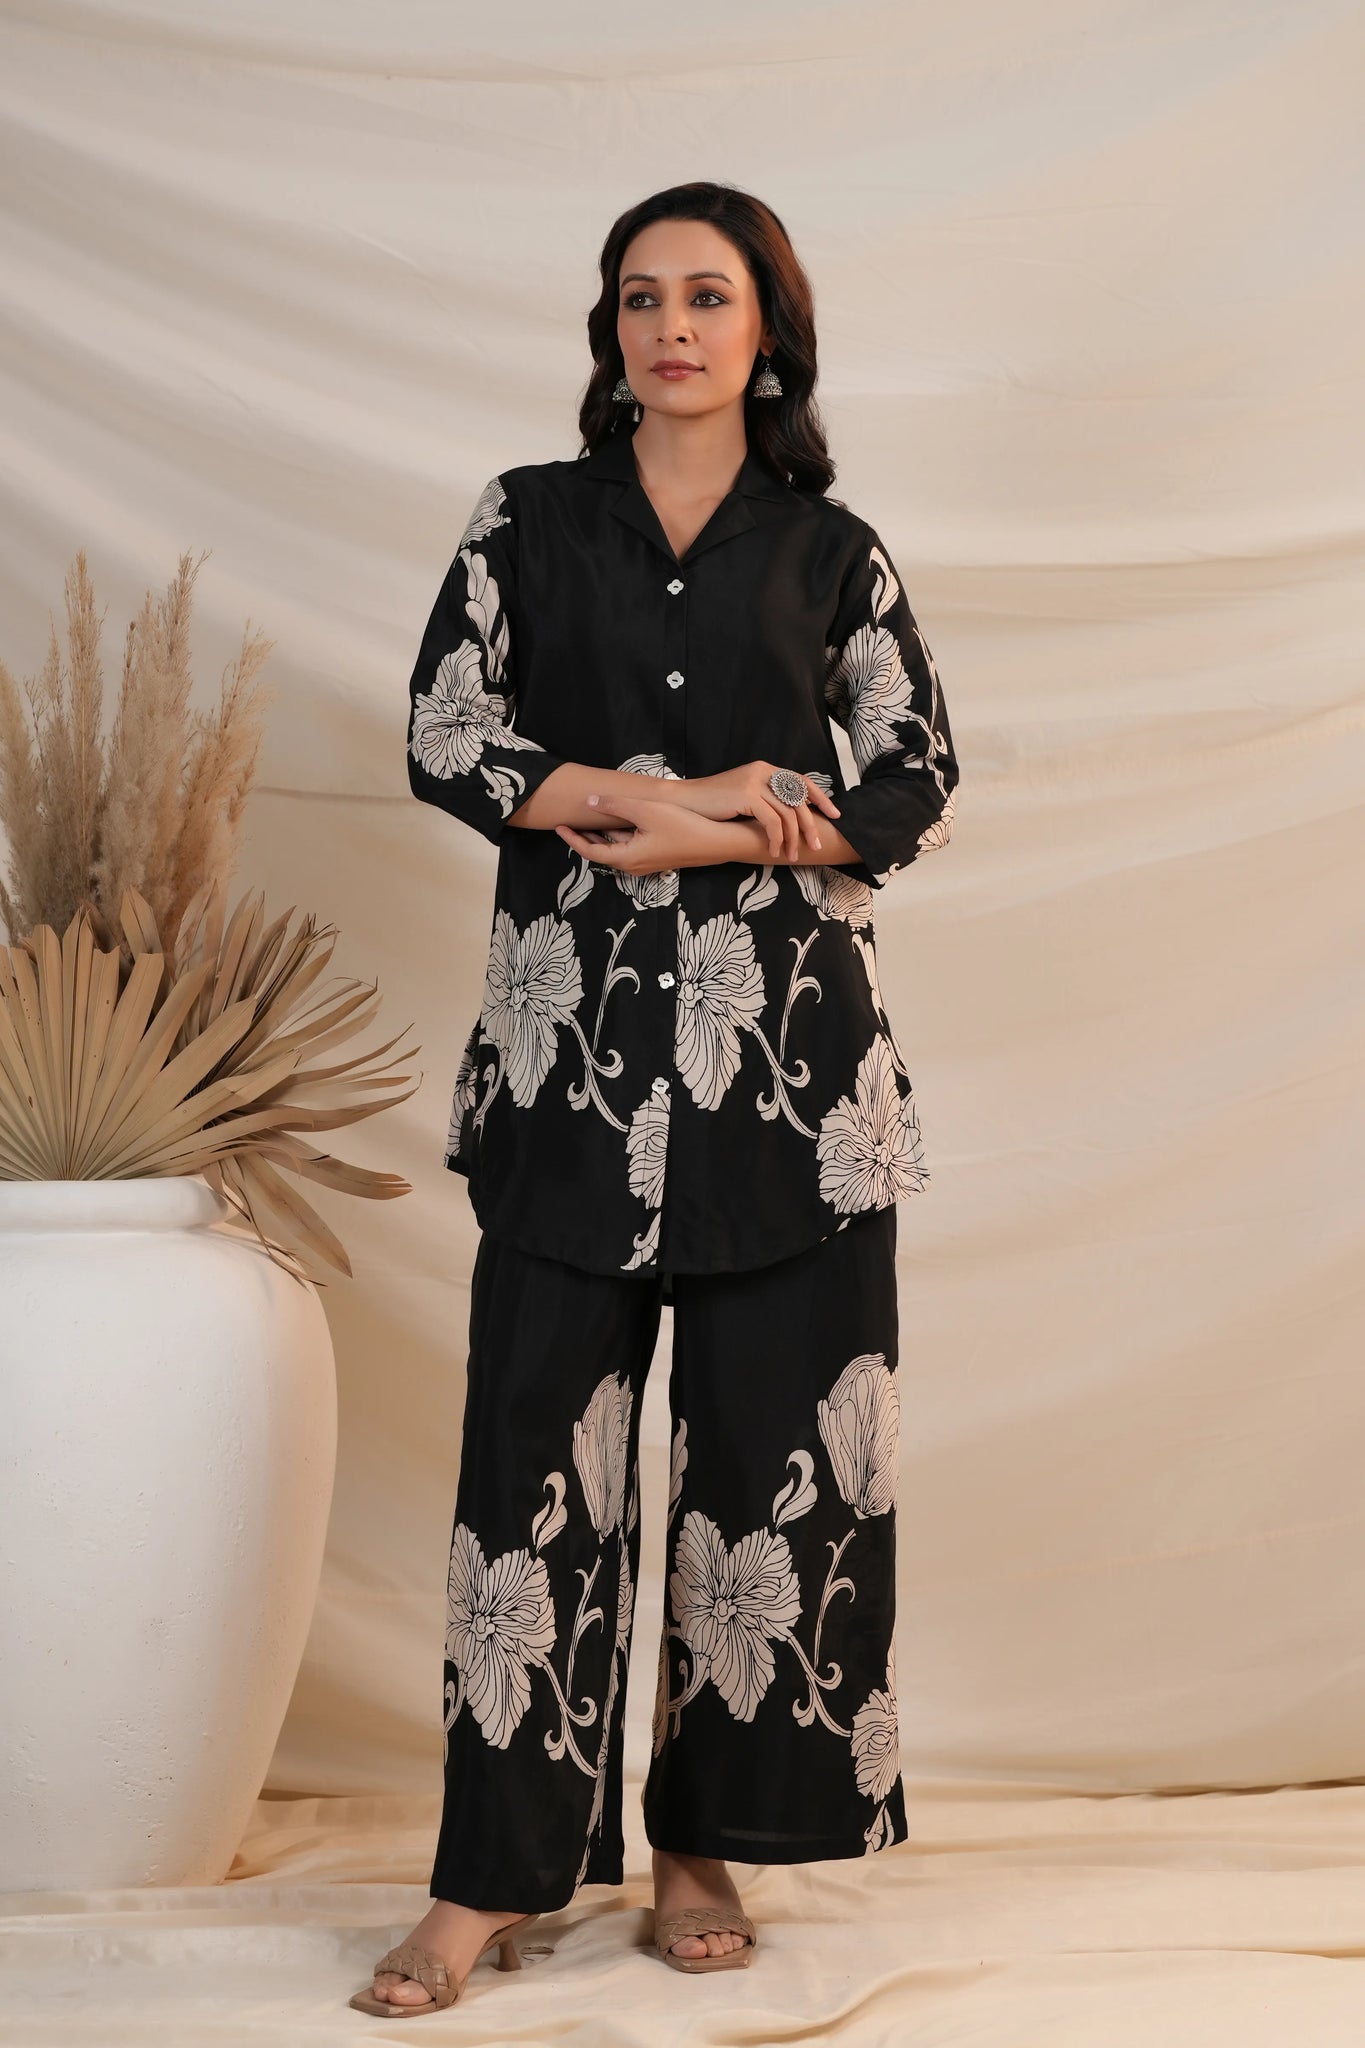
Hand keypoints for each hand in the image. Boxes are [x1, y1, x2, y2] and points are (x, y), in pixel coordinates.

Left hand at [556, 793, 746, 874]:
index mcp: (627, 858)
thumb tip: (590, 801)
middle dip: (583, 838)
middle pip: (601, 853)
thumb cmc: (683, 826)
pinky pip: (630, 847)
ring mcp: (646, 862)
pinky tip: (619, 821)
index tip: (559, 827)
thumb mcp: (646, 811)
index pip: (590, 852)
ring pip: (616, 849)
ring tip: (589, 819)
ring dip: (602, 836)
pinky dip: (619, 836)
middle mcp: (634, 865)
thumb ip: (615, 806)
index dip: (572, 840)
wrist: (718, 842)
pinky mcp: (657, 856)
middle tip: (568, 823)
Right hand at [678, 762, 839, 860]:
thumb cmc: (713, 805)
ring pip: (787, 813)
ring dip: (793, 839)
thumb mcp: (744, 797)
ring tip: (792, 856)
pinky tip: (772, 852)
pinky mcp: (746, 795)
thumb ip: (766, 800)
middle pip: (799, 799)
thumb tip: (791, 817)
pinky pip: (772, 821)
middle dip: (810, 825)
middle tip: (817, 846)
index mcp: (765, 769)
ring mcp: (755, 782)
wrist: (685, 802)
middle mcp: (763, 771)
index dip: (820, 798)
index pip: (802, 781)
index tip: (834, 815)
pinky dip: (776, 839)